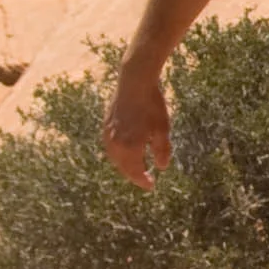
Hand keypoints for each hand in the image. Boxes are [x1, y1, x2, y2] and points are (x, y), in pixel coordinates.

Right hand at [100, 56, 170, 185]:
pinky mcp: (106, 126)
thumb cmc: (152, 105)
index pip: (135, 172)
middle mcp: (115, 145)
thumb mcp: (163, 129)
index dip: (143, 181)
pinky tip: (127, 151)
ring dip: (125, 165)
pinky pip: (111, 147)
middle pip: (123, 168)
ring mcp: (108, 135)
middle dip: (134, 175)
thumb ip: (162, 151)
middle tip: (145, 179)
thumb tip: (162, 168)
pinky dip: (119, 154)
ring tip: (137, 167)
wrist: (134, 82)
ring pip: (115, 158)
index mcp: (130, 148)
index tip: (151, 186)